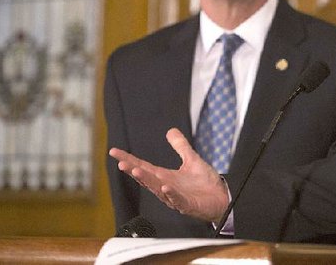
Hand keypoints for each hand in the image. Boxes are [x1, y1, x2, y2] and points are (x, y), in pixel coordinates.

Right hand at [109, 128, 229, 221]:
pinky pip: (176, 200)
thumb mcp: (191, 160)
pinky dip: (170, 194)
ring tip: (136, 171)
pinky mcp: (187, 205)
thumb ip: (181, 146)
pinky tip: (164, 187)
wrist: (221, 199)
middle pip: (146, 178)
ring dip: (147, 181)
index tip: (114, 151)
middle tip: (122, 163)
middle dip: (133, 170)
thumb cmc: (205, 184)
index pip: (143, 166)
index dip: (128, 159)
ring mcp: (175, 197)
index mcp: (165, 176)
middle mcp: (166, 187)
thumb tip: (171, 131)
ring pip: (157, 189)